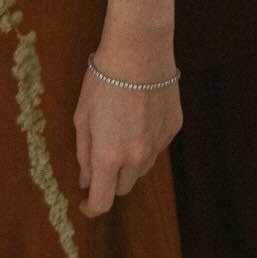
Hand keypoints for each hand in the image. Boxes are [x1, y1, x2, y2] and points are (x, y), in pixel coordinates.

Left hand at [73, 48, 181, 216]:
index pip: (102, 201)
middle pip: (124, 187)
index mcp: (109, 157)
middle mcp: (137, 157)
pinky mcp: (174, 126)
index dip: (91, 207)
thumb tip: (87, 179)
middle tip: (102, 159)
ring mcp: (159, 142)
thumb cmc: (104, 81)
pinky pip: (158, 145)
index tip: (85, 200)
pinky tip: (140, 116)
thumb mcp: (82, 118)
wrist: (139, 50)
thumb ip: (84, 154)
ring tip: (122, 131)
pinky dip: (147, 141)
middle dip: (110, 181)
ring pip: (143, 167)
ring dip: (130, 162)